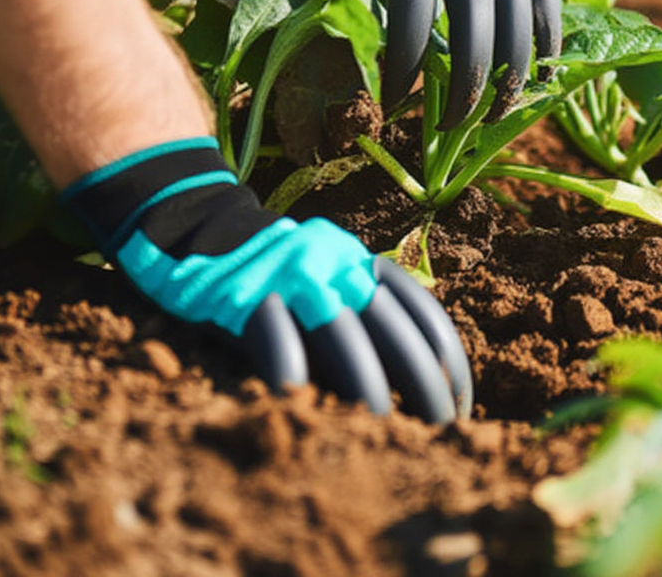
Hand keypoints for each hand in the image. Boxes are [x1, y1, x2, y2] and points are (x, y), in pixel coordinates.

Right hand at [61, 137, 471, 422]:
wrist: (200, 226)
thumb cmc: (275, 271)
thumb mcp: (329, 273)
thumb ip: (366, 308)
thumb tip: (419, 375)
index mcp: (359, 261)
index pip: (420, 310)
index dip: (447, 361)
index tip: (461, 404)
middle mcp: (334, 263)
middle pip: (392, 328)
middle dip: (423, 384)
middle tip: (441, 430)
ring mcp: (290, 277)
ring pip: (343, 337)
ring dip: (368, 390)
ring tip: (385, 435)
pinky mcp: (247, 296)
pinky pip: (278, 342)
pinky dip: (295, 378)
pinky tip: (308, 415)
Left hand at [304, 0, 561, 129]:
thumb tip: (339, 8)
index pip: (410, 10)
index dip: (401, 63)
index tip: (391, 100)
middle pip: (476, 18)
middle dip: (464, 79)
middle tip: (453, 123)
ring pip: (520, 3)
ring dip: (514, 60)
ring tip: (504, 106)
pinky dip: (547, 18)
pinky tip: (547, 56)